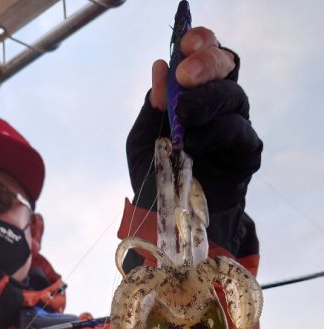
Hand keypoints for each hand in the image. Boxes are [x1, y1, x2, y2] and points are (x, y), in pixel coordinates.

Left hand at [126, 26, 261, 214]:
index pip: (205, 57)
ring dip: (208, 101)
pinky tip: (195, 144)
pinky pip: (240, 132)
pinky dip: (217, 132)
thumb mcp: (144, 141)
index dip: (200, 45)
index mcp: (194, 96)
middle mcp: (218, 106)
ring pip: (234, 97)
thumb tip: (160, 68)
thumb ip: (153, 107)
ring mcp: (235, 128)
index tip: (185, 46)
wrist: (171, 222)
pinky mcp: (246, 154)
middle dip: (206, 65)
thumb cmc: (157, 180)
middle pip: (226, 68)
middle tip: (185, 78)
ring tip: (183, 117)